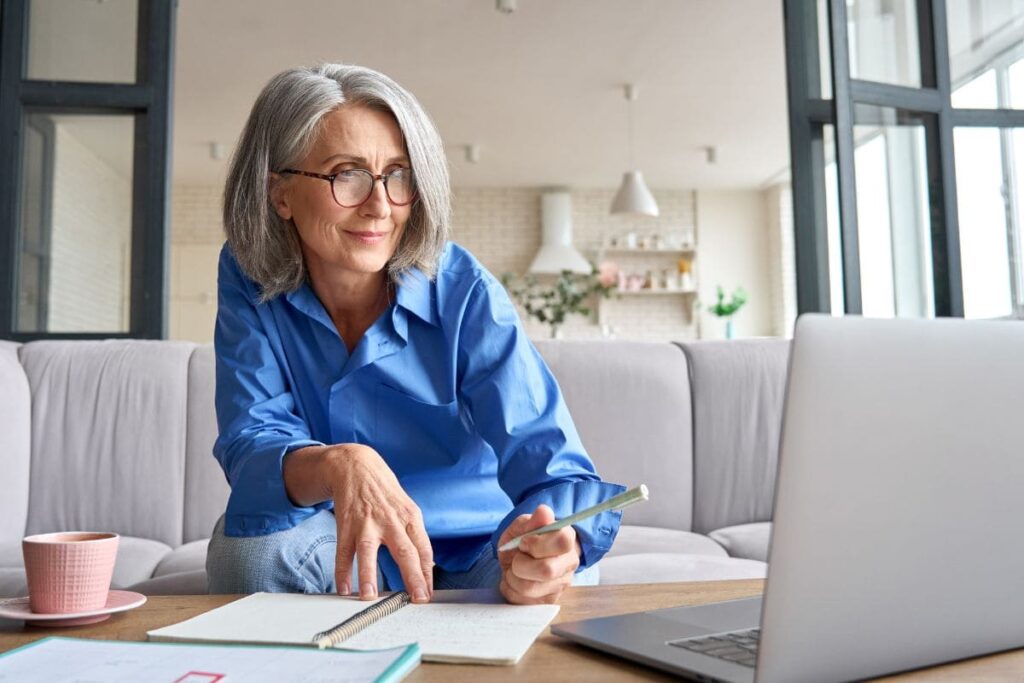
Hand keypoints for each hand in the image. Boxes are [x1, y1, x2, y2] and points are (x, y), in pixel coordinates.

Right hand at [323, 444, 432, 602]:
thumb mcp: (407, 508)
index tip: (428, 594)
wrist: (357, 466)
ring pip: (369, 551)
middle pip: (405, 551)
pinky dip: (342, 571)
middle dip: (413, 577)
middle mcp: (390, 520)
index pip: (424, 549)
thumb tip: (428, 565)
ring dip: (368, 575)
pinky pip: (344, 551)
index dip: (427, 573)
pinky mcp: (346, 524)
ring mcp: (367, 522)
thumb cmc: (385, 492)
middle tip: (418, 599)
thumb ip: (415, 536)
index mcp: (410, 517)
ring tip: (369, 597)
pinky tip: (343, 588)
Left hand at [497, 504, 580, 604]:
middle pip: (547, 570)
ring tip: (513, 570)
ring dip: (512, 578)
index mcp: (567, 539)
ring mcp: (561, 585)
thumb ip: (532, 521)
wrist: (519, 558)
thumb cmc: (523, 539)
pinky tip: (514, 582)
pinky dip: (511, 590)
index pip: (562, 541)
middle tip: (516, 558)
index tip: (523, 542)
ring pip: (531, 588)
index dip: (537, 543)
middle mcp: (569, 563)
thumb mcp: (522, 526)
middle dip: (521, 564)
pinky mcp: (548, 601)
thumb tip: (544, 512)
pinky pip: (524, 602)